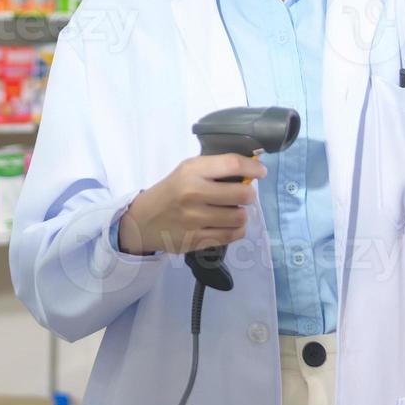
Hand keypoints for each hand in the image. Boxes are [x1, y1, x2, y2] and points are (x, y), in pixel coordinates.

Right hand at [118, 154, 265, 254]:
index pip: (232, 164)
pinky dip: (236, 230)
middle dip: (249, 194)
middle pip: (242, 194)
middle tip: (243, 195)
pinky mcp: (196, 240)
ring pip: (240, 217)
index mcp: (191, 171)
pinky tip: (229, 225)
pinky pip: (232, 235)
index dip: (253, 168)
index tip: (261, 172)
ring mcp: (195, 219)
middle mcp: (193, 193)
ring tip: (232, 211)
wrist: (143, 221)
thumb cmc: (171, 191)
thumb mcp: (186, 171)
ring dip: (241, 214)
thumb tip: (250, 169)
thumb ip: (214, 169)